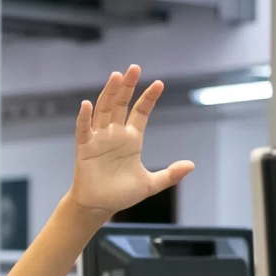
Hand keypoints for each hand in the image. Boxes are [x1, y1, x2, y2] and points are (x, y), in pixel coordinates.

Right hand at [71, 66, 194, 217]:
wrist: (99, 206)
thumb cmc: (121, 194)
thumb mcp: (150, 184)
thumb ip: (170, 175)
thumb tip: (191, 165)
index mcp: (132, 139)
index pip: (141, 112)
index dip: (149, 98)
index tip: (159, 84)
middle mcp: (115, 134)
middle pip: (120, 104)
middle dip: (127, 87)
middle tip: (134, 68)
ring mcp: (99, 139)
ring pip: (103, 110)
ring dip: (109, 93)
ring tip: (116, 76)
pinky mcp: (85, 148)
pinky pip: (84, 129)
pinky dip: (84, 117)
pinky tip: (87, 104)